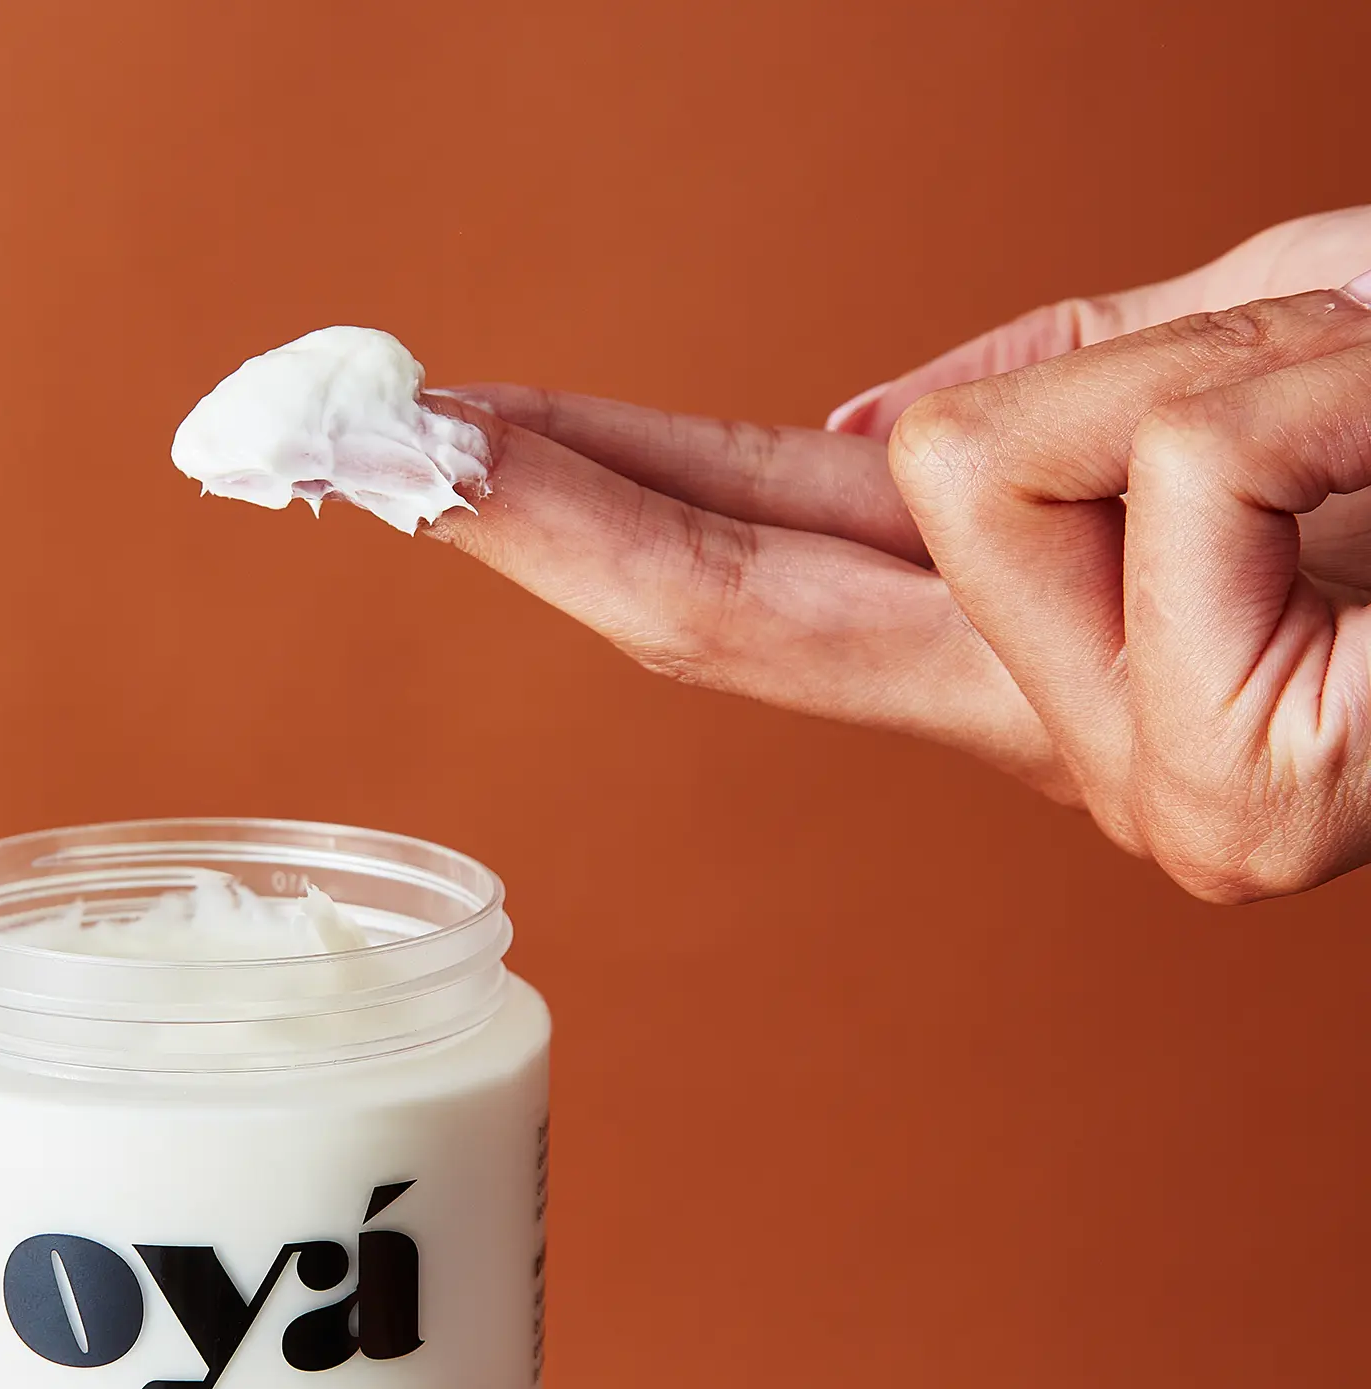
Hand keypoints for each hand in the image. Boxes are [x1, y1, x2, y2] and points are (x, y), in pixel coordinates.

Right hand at [425, 208, 1370, 899]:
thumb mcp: (1278, 339)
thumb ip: (1075, 375)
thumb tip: (855, 428)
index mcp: (1046, 640)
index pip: (754, 565)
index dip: (575, 496)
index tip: (422, 445)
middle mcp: (1053, 738)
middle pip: (722, 612)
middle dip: (538, 501)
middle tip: (368, 431)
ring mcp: (1130, 788)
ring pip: (972, 460)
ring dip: (1201, 349)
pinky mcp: (1228, 792)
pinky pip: (1176, 466)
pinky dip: (1317, 371)